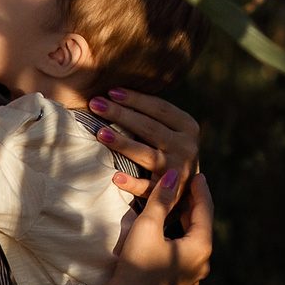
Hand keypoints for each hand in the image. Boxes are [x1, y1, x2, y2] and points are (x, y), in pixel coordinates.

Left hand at [86, 87, 200, 200]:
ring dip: (123, 143)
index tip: (110, 91)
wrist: (184, 189)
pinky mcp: (170, 193)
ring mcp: (179, 170)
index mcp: (188, 127)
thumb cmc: (168, 151)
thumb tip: (114, 93)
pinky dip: (132, 183)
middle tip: (96, 104)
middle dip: (121, 114)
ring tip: (100, 133)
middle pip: (150, 128)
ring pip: (147, 154)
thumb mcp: (170, 131)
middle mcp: (188, 147)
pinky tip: (115, 177)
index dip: (135, 99)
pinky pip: (147, 188)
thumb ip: (152, 116)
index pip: (159, 108)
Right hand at [91, 169, 212, 284]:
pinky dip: (180, 245)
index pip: (205, 211)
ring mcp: (193, 280)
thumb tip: (173, 176)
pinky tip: (168, 240)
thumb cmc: (135, 265)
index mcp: (200, 248)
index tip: (198, 175)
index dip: (200, 191)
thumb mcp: (147, 227)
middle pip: (200, 229)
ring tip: (177, 212)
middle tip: (186, 190)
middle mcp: (202, 265)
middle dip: (192, 209)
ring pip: (193, 246)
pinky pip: (185, 261)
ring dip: (185, 228)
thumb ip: (161, 200)